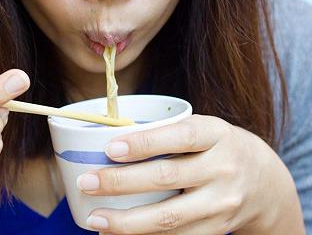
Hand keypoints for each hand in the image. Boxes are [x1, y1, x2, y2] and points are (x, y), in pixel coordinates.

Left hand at [76, 114, 302, 233]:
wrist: (266, 182)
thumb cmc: (216, 147)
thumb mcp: (201, 128)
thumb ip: (165, 132)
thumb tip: (106, 139)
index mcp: (215, 134)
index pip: (179, 137)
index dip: (144, 144)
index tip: (110, 148)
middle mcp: (222, 169)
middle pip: (166, 179)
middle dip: (120, 182)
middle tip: (86, 182)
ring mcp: (221, 203)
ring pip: (169, 218)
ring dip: (126, 222)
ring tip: (94, 219)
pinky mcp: (216, 229)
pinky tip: (116, 234)